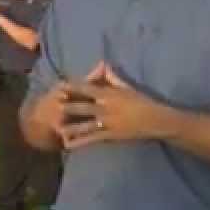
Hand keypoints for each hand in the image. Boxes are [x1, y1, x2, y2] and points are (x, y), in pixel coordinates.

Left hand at [59, 62, 177, 149]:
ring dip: (71, 126)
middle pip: (83, 107)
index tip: (60, 86)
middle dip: (68, 106)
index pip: (87, 89)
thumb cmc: (143, 101)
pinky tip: (69, 145)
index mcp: (109, 94)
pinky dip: (80, 142)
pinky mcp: (111, 135)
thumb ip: (113, 77)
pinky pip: (93, 139)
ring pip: (85, 125)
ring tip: (57, 128)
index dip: (72, 88)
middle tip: (53, 106)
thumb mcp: (127, 87)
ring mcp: (108, 123)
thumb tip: (103, 64)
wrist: (156, 120)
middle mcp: (106, 108)